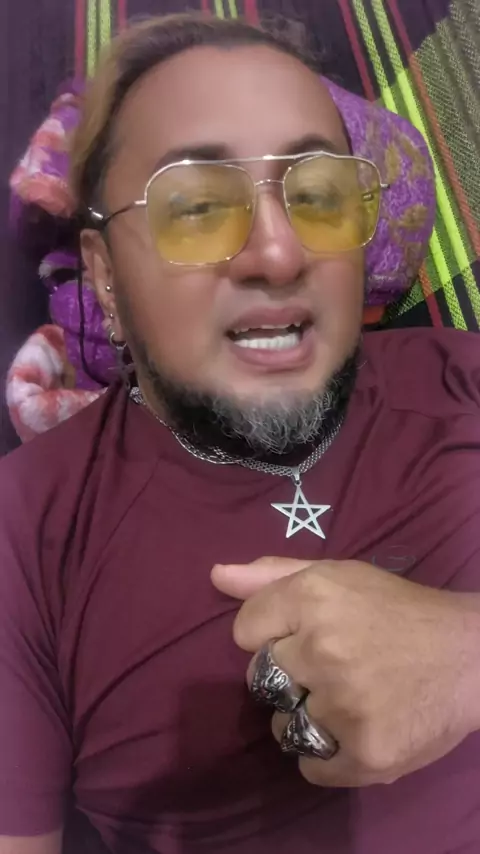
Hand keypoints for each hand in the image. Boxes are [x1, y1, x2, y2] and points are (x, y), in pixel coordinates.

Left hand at [212, 557, 479, 787]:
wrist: (469, 657)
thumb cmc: (397, 609)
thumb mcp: (338, 575)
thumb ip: (273, 575)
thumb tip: (216, 575)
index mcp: (313, 597)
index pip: (244, 631)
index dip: (272, 634)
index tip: (304, 635)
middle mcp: (322, 649)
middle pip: (262, 678)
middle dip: (290, 674)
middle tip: (334, 666)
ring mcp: (342, 705)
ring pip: (283, 726)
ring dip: (307, 719)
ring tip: (348, 700)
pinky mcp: (364, 753)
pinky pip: (309, 767)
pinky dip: (326, 757)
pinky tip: (354, 731)